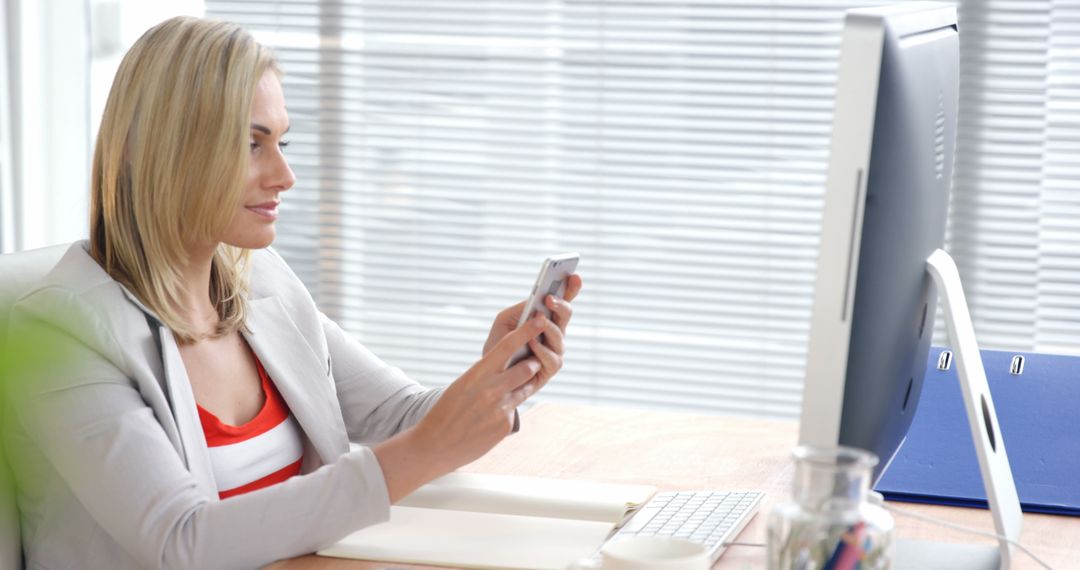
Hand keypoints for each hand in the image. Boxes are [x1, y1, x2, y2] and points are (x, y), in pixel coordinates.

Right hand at [373, 317, 545, 500]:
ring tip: (508, 388)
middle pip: (526, 367)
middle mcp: (492, 389)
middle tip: (530, 361)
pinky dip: (506, 411)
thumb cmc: (446, 411)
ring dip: (523, 385)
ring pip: (525, 388)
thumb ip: (486, 375)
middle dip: (531, 363)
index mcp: (478, 373)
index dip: (527, 331)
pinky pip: (514, 411)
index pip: (508, 346)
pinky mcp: (505, 425)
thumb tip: (510, 368)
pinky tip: (489, 419)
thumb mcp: (463, 385)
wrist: (434, 445)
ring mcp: (501, 408)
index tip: (540, 320)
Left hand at [483, 274, 581, 391]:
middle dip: (561, 304)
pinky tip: (532, 342)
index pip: (562, 300)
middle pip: (566, 314)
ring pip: (560, 336)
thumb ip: (520, 309)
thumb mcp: (505, 320)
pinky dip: (541, 350)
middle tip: (550, 298)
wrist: (491, 373)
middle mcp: (554, 332)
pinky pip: (552, 358)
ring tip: (538, 319)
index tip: (574, 275)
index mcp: (546, 317)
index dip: (571, 288)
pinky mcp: (550, 369)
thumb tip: (538, 305)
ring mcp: (554, 350)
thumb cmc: (500, 343)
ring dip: (548, 327)